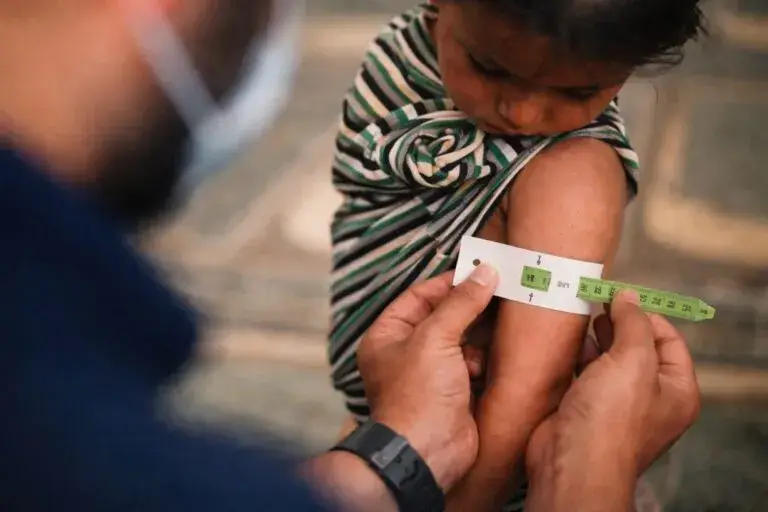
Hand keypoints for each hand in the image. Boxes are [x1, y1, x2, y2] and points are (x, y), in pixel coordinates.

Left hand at [357, 265, 498, 491]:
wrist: (428, 452)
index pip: (419, 296)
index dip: (448, 282)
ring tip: (494, 328)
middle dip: (468, 308)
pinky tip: (486, 362)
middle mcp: (406, 352)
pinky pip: (471, 363)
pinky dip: (480, 360)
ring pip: (460, 339)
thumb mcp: (436, 338)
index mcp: (388, 335)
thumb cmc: (417, 394)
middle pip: (442, 316)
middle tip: (499, 290)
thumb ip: (461, 303)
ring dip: (476, 336)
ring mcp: (430, 372)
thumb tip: (485, 272)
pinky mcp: (453, 390)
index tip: (479, 272)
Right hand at [526, 290, 700, 509]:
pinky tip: (566, 342)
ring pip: (610, 360)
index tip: (620, 297)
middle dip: (619, 323)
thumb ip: (633, 322)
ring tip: (580, 316)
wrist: (571, 462)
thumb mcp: (633, 359)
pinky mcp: (586, 408)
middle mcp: (650, 398)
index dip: (647, 315)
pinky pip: (586, 374)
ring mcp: (617, 405)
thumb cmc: (611, 416)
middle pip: (638, 348)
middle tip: (597, 301)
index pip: (670, 340)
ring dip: (596, 339)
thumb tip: (628, 296)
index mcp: (676, 390)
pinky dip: (578, 356)